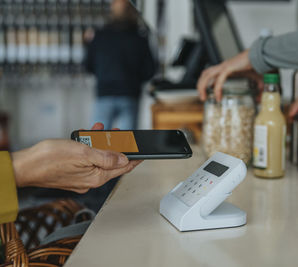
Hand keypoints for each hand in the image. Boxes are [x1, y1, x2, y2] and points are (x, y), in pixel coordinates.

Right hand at [11, 123, 140, 192]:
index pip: (123, 168)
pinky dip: (89, 148)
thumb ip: (106, 156)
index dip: (134, 159)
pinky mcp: (72, 173)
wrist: (24, 165)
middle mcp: (90, 180)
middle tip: (120, 134)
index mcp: (97, 177)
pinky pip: (87, 160)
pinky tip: (87, 137)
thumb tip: (124, 160)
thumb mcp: (83, 153)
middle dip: (116, 146)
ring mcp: (81, 178)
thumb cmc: (49, 159)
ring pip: (98, 159)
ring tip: (102, 131)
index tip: (143, 153)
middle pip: (111, 162)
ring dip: (101, 144)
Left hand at [197, 50, 262, 101]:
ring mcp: (224, 66)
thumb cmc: (257, 64)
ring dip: (202, 86)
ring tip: (204, 97)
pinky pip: (219, 80)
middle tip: (202, 97)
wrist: (260, 56)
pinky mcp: (228, 68)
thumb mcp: (254, 78)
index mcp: (226, 67)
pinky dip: (216, 89)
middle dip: (200, 85)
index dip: (204, 81)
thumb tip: (259, 98)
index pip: (210, 73)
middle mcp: (223, 66)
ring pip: (207, 75)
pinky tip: (218, 97)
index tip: (205, 92)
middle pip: (205, 73)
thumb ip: (255, 87)